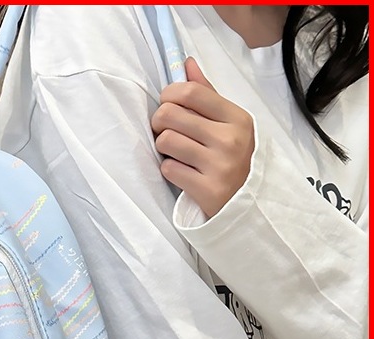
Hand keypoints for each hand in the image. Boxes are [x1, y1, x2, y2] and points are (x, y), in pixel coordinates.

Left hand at [151, 57, 254, 217]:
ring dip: (163, 147)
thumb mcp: (230, 123)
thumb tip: (186, 64)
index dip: (168, 95)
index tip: (168, 104)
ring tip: (174, 152)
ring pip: (166, 141)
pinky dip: (169, 170)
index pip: (191, 91)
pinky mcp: (206, 189)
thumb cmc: (235, 158)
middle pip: (170, 114)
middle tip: (166, 130)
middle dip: (160, 122)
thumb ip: (207, 95)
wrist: (249, 204)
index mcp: (236, 117)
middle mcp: (229, 139)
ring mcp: (218, 165)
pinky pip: (168, 169)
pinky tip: (182, 172)